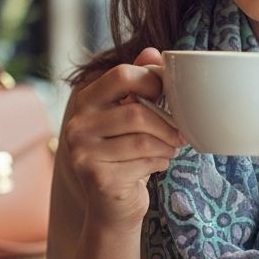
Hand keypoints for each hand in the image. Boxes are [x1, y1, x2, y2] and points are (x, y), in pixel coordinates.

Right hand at [63, 48, 186, 231]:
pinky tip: (156, 165)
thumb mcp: (130, 115)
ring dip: (166, 146)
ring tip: (168, 149)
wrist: (112, 207)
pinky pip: (143, 162)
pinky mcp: (98, 177)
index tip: (166, 96)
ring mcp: (83, 153)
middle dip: (167, 123)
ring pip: (144, 140)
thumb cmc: (125, 155)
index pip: (122, 75)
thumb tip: (153, 52)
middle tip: (180, 132)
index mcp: (86, 101)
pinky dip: (160, 162)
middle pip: (136, 111)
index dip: (152, 82)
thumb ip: (139, 83)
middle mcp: (77, 125)